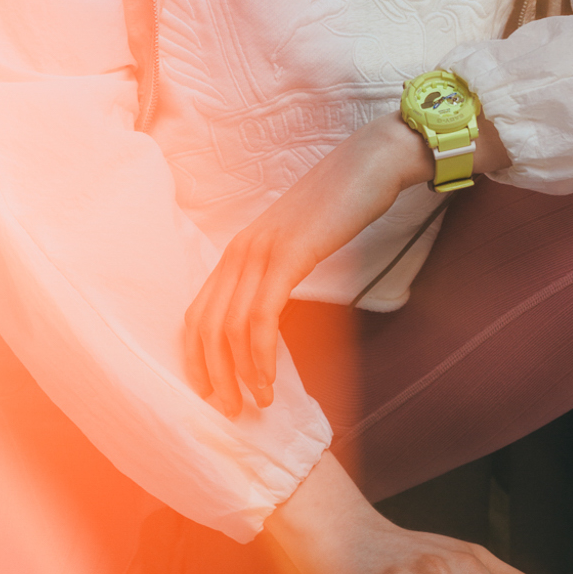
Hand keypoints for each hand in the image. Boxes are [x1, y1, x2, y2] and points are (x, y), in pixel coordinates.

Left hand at [186, 111, 506, 417]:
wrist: (373, 162)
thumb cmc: (342, 204)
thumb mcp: (300, 241)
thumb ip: (280, 271)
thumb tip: (277, 311)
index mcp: (239, 248)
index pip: (200, 311)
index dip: (199, 356)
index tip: (211, 391)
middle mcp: (239, 249)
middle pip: (206, 324)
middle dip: (213, 374)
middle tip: (229, 411)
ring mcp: (260, 251)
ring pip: (229, 327)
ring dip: (239, 374)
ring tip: (256, 404)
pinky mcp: (287, 256)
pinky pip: (261, 318)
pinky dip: (260, 356)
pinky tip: (270, 381)